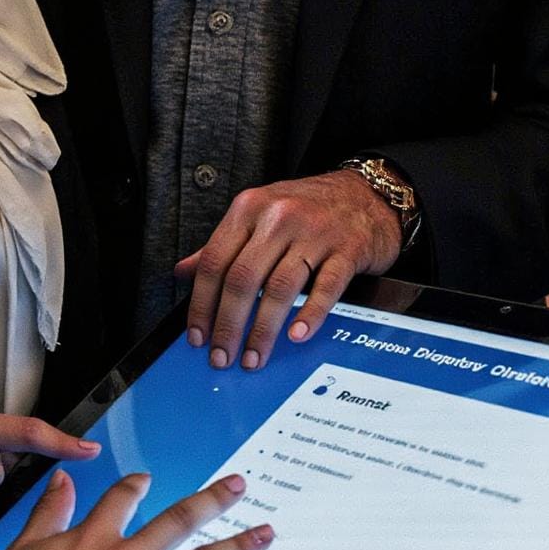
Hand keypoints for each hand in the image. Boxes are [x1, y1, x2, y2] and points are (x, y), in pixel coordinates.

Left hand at [176, 168, 402, 370]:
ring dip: (262, 331)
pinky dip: (309, 315)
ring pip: (279, 288)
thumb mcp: (259, 214)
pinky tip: (296, 336)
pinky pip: (326, 288)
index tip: (198, 335)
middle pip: (243, 279)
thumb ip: (222, 244)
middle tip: (222, 355)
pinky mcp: (347, 250)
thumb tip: (183, 272)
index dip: (201, 304)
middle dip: (228, 325)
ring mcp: (315, 233)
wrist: (366, 193)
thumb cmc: (308, 208)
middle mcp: (279, 217)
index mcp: (250, 208)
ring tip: (254, 356)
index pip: (215, 262)